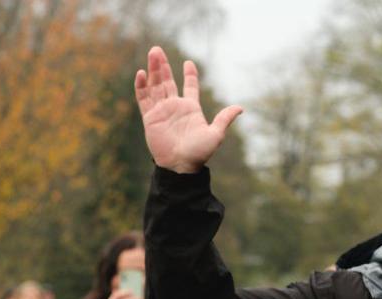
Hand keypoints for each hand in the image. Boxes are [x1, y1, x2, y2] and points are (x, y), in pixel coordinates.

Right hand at [134, 46, 242, 173]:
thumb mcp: (215, 134)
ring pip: (155, 86)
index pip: (190, 87)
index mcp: (191, 108)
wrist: (180, 165)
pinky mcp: (150, 118)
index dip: (190, 75)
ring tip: (152, 53)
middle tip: (157, 50)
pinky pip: (144, 99)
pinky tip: (142, 73)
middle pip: (167, 81)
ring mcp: (161, 111)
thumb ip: (224, 119)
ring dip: (153, 70)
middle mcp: (175, 107)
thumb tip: (240, 108)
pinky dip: (142, 86)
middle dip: (163, 66)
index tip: (189, 63)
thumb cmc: (199, 152)